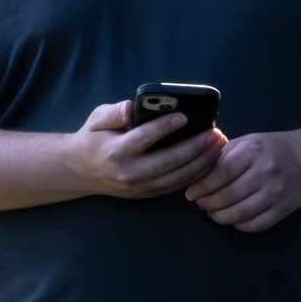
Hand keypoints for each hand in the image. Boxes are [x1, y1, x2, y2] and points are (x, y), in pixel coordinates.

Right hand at [64, 100, 229, 199]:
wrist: (82, 171)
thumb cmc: (94, 138)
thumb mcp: (96, 119)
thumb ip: (114, 112)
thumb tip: (132, 107)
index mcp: (115, 151)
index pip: (143, 138)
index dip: (165, 127)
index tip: (183, 116)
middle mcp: (129, 172)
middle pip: (168, 161)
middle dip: (195, 147)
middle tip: (215, 133)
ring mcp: (140, 187)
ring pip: (177, 176)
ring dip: (202, 161)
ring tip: (218, 145)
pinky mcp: (148, 194)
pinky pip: (177, 185)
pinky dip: (196, 173)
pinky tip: (210, 159)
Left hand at [183, 128, 300, 232]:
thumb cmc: (271, 149)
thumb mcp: (247, 142)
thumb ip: (223, 155)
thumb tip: (193, 172)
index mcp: (254, 151)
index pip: (220, 173)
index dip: (201, 186)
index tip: (190, 193)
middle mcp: (266, 171)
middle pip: (228, 195)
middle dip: (207, 203)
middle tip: (200, 203)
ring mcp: (277, 192)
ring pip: (240, 213)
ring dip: (219, 216)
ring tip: (212, 212)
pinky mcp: (284, 209)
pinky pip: (255, 225)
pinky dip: (239, 225)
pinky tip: (232, 218)